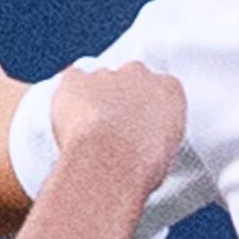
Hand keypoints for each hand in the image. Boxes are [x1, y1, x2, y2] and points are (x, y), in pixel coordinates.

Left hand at [46, 62, 187, 192]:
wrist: (112, 162)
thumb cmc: (142, 163)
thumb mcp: (167, 150)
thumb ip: (158, 132)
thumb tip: (145, 140)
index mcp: (169, 90)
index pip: (160, 88)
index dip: (148, 105)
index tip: (141, 120)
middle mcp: (139, 75)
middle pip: (130, 77)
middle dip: (122, 96)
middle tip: (116, 124)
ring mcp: (106, 75)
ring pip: (98, 80)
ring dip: (94, 98)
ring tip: (90, 128)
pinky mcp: (76, 80)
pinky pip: (71, 79)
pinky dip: (69, 94)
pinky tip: (71, 114)